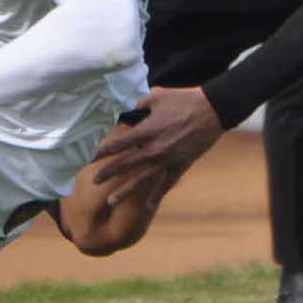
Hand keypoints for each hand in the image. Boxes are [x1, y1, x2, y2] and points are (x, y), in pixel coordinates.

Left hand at [89, 85, 223, 189]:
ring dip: (125, 191)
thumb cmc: (185, 99)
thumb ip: (137, 103)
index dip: (101, 151)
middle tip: (94, 180)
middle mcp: (155, 148)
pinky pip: (166, 183)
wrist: (214, 110)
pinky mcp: (181, 165)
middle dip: (108, 173)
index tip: (88, 157)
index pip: (118, 144)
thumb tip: (124, 107)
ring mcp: (168, 159)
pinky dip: (156, 195)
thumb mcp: (157, 95)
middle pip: (126, 164)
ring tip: (111, 201)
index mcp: (147, 130)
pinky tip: (146, 207)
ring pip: (142, 179)